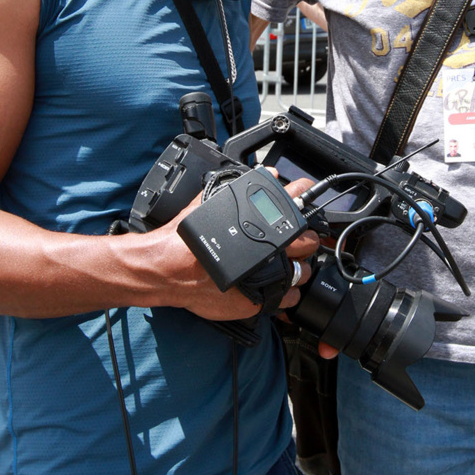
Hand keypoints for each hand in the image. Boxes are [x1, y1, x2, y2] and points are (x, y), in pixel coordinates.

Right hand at [154, 174, 321, 321]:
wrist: (167, 269)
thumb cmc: (184, 239)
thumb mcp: (210, 201)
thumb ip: (238, 187)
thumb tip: (265, 173)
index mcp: (258, 221)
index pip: (295, 203)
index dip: (303, 197)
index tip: (305, 198)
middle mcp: (268, 249)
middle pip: (307, 242)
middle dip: (306, 240)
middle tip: (299, 242)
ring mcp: (266, 277)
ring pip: (302, 272)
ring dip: (299, 268)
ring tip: (290, 266)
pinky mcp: (258, 300)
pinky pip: (287, 298)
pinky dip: (286, 293)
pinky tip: (278, 287)